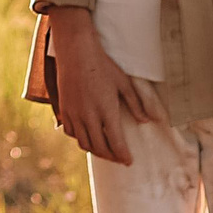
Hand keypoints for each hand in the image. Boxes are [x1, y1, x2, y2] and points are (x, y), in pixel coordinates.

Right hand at [40, 8, 165, 164]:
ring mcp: (74, 114)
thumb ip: (137, 103)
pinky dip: (80, 139)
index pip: (116, 142)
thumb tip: (148, 120)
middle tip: (119, 159)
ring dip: (96, 151)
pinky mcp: (64, 109)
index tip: (129, 161)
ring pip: (84, 143)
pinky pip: (71, 132)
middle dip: (112, 157)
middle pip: (100, 147)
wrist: (76, 51)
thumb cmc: (102, 65)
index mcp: (106, 110)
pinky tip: (87, 136)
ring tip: (105, 151)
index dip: (123, 155)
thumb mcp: (124, 83)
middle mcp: (89, 116)